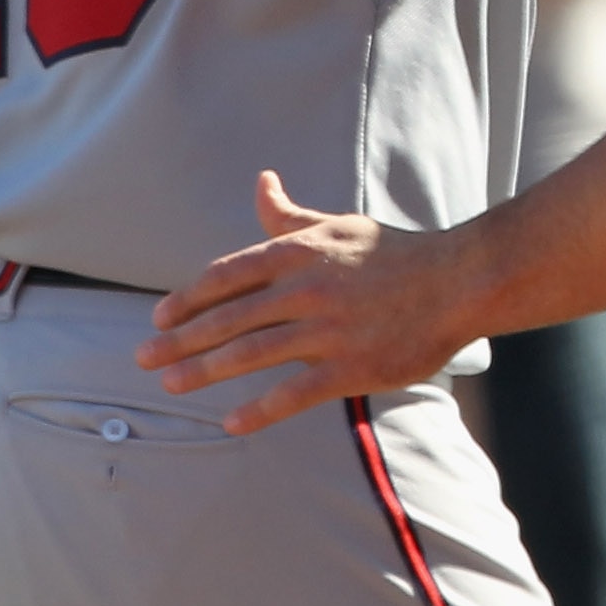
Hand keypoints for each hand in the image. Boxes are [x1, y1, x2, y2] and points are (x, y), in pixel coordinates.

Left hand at [136, 174, 478, 431]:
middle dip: (180, 340)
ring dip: (205, 371)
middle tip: (144, 358)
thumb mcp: (339, 226)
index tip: (159, 317)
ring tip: (172, 383)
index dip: (188, 298)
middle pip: (228, 318)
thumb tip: (260, 182)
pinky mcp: (353, 367)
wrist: (460, 281)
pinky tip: (231, 423)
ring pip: (251, 354)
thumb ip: (290, 218)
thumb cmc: (395, 254)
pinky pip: (293, 394)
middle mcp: (308, 289)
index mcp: (302, 252)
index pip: (227, 275)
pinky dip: (258, 411)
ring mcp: (329, 330)